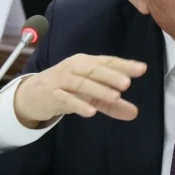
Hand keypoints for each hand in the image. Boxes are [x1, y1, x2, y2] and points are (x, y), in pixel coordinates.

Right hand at [13, 54, 146, 127]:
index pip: (107, 62)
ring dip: (98, 90)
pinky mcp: (51, 94)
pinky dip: (78, 104)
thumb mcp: (91, 96)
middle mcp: (74, 67)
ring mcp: (61, 80)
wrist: (33, 94)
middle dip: (111, 76)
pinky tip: (91, 112)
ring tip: (115, 97)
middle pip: (94, 70)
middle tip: (127, 83)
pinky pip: (65, 99)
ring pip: (81, 84)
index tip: (142, 69)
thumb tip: (135, 113)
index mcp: (86, 63)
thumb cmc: (67, 89)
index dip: (124, 65)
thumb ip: (112, 104)